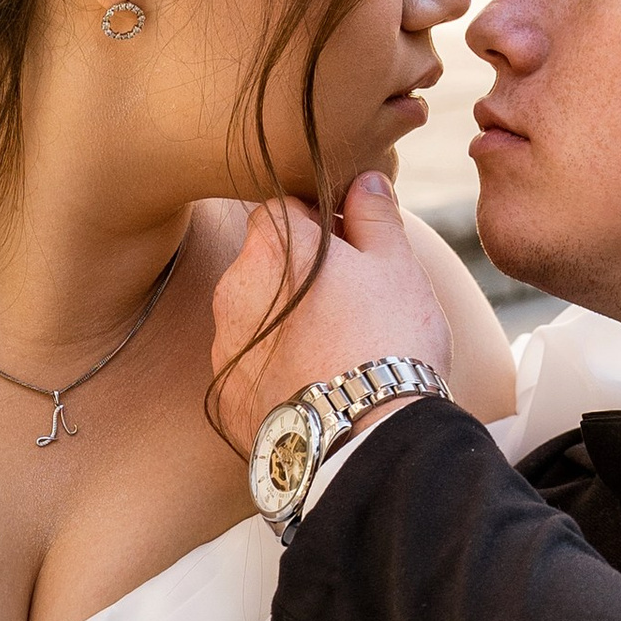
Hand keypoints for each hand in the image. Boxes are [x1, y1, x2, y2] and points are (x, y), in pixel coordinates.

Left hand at [212, 171, 454, 459]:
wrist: (364, 440)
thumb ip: (375, 215)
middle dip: (301, 273)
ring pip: (255, 316)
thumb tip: (365, 181)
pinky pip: (250, 367)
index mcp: (274, 244)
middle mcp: (233, 289)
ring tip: (337, 351)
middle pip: (265, 263)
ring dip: (285, 322)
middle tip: (351, 302)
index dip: (321, 221)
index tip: (352, 248)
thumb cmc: (388, 339)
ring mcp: (223, 346)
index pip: (284, 207)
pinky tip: (317, 385)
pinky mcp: (226, 396)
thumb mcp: (397, 265)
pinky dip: (276, 369)